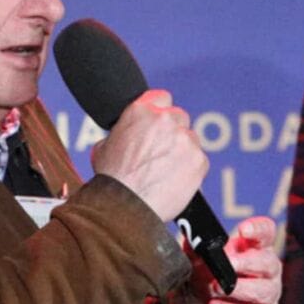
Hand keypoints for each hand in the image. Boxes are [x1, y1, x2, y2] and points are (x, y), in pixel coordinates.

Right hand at [90, 89, 207, 220]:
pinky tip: (174, 181)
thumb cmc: (111, 180)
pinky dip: (190, 169)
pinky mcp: (199, 160)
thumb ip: (122, 133)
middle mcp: (165, 120)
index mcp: (141, 111)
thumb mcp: (104, 147)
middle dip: (172, 131)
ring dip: (182, 150)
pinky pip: (199, 160)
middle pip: (178, 117)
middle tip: (161, 151)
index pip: (161, 97)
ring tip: (165, 171)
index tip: (157, 124)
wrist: (126, 207)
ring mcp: (185, 139)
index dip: (159, 110)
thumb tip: (126, 135)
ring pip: (190, 139)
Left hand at [187, 216, 281, 303]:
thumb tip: (190, 237)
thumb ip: (196, 249)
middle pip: (268, 262)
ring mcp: (268, 294)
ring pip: (264, 290)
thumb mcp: (197, 261)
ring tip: (216, 288)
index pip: (266, 232)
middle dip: (248, 263)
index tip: (243, 230)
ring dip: (239, 289)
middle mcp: (267, 269)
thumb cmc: (206, 278)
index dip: (258, 229)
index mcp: (254, 248)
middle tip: (229, 264)